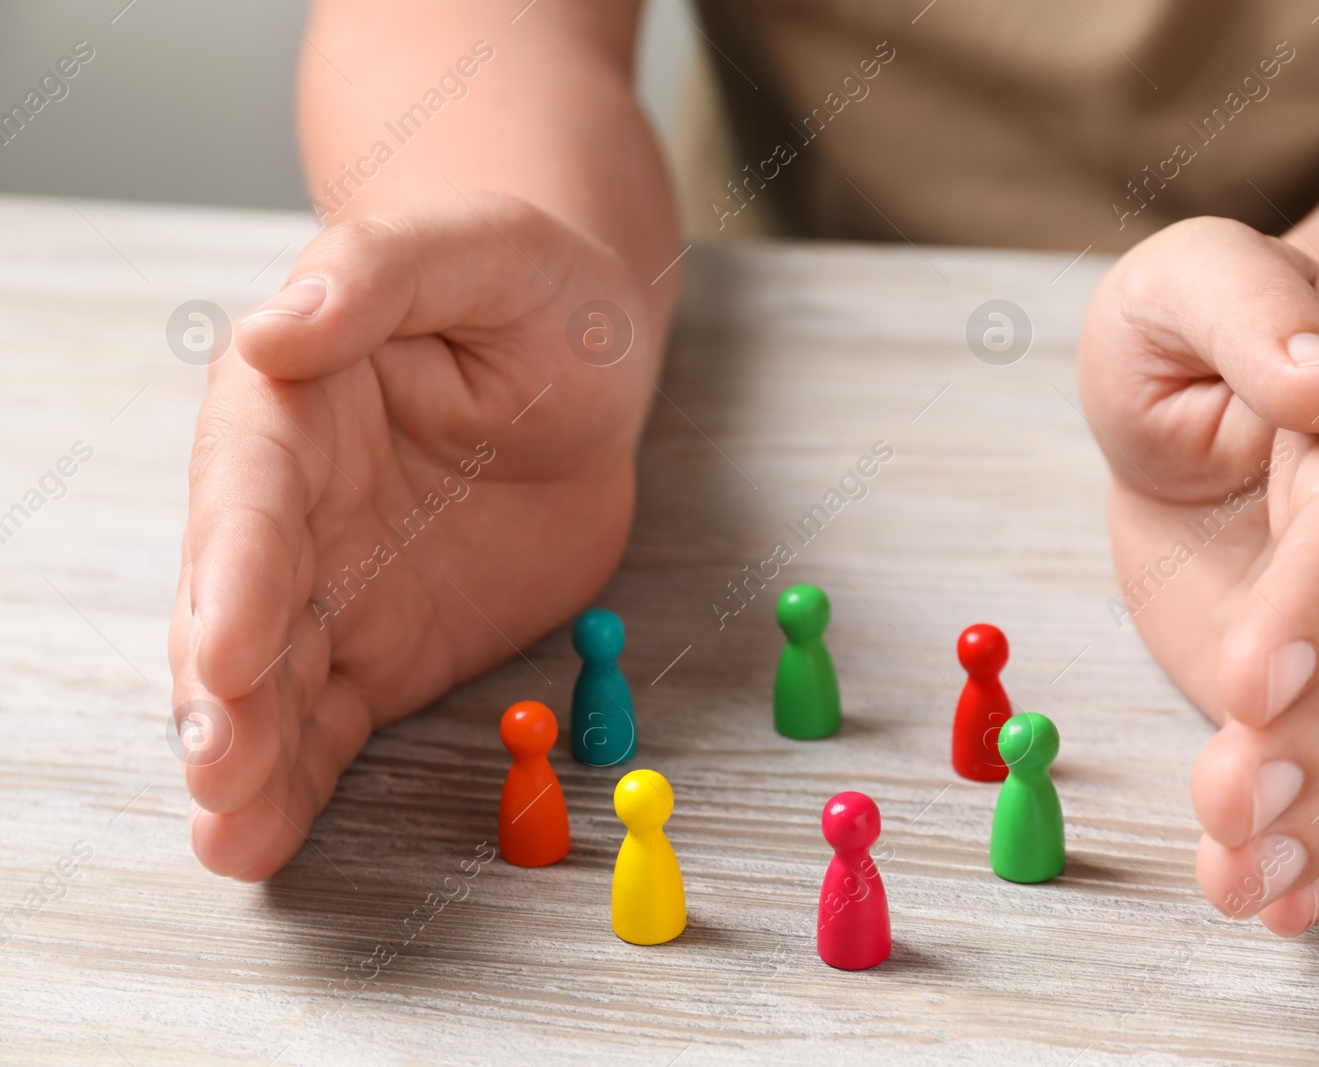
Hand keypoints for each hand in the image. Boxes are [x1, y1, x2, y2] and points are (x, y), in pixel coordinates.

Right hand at [169, 192, 658, 878]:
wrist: (582, 370)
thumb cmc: (530, 291)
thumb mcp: (482, 248)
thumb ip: (382, 272)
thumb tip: (279, 326)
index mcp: (292, 404)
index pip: (251, 491)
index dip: (236, 569)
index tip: (229, 646)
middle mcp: (288, 507)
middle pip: (236, 603)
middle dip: (224, 692)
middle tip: (219, 769)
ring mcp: (329, 587)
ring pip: (271, 682)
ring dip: (247, 759)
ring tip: (228, 836)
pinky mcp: (380, 647)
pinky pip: (331, 721)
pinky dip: (301, 781)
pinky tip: (265, 841)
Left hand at [1078, 217, 1318, 934]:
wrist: (1215, 394)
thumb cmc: (1193, 333)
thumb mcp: (1191, 283)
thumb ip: (1252, 316)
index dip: (1318, 608)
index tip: (1252, 680)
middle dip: (1313, 744)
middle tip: (1229, 804)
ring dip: (1312, 823)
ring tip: (1236, 882)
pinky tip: (1274, 901)